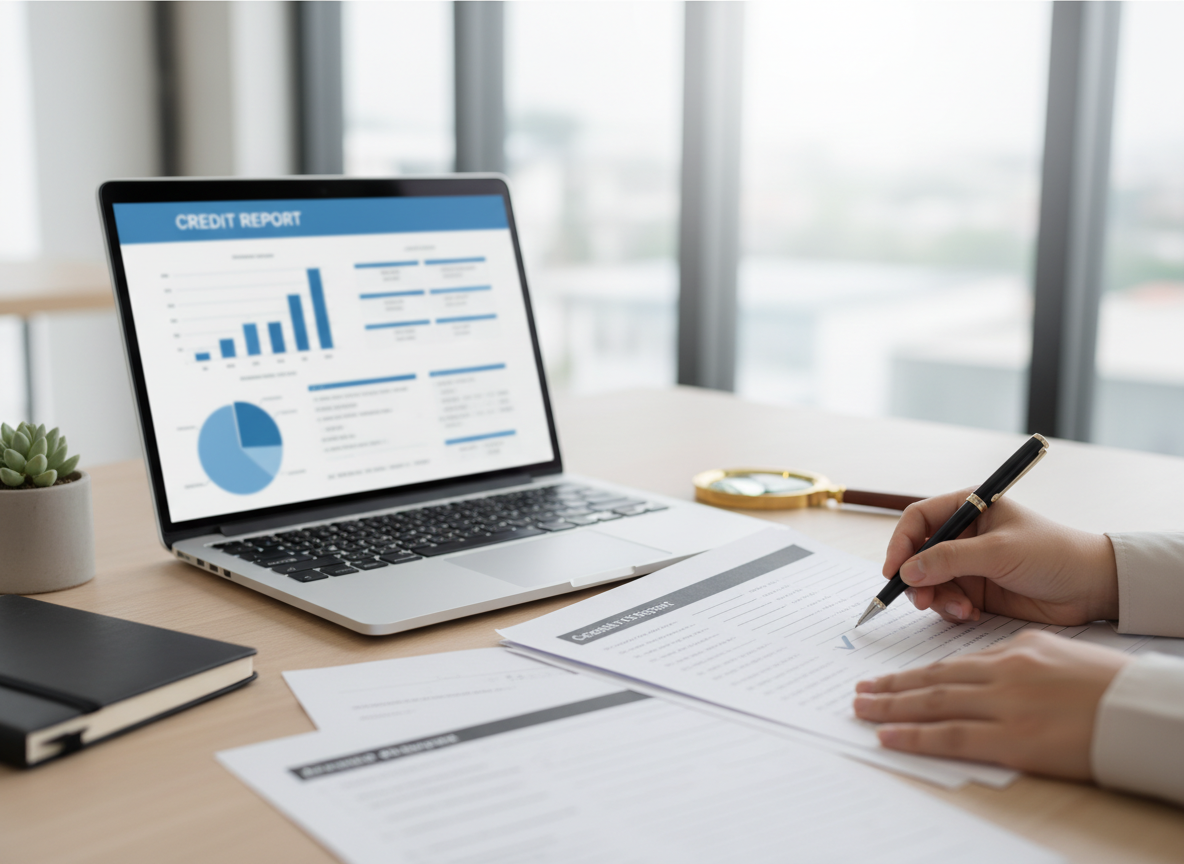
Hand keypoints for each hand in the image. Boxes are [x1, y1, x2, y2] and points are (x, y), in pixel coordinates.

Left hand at [853, 631, 1130, 778]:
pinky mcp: (1012, 738)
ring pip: (933, 702)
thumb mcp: (1060, 657)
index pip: (953, 664)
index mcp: (1015, 651)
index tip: (891, 678)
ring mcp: (1005, 705)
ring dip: (891, 706)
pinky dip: (913, 735)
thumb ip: (1021, 663)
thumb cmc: (1111, 688)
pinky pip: (951, 736)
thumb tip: (990, 673)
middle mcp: (1003, 673)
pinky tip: (887, 736)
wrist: (1142, 710)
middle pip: (933, 679)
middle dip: (892, 686)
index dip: (917, 673)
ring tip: (861, 708)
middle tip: (860, 689)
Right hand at [885, 490, 1118, 625]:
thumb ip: (950, 559)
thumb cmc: (1053, 555)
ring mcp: (969, 564)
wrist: (1092, 589)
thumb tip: (908, 571)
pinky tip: (973, 615)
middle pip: (919, 555)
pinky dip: (953, 610)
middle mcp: (964, 535)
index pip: (919, 520)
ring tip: (961, 610)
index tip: (894, 571)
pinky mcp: (977, 591)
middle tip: (921, 601)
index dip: (901, 543)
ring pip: (930, 582)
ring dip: (938, 599)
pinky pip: (947, 601)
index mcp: (969, 508)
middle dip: (917, 579)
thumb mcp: (999, 552)